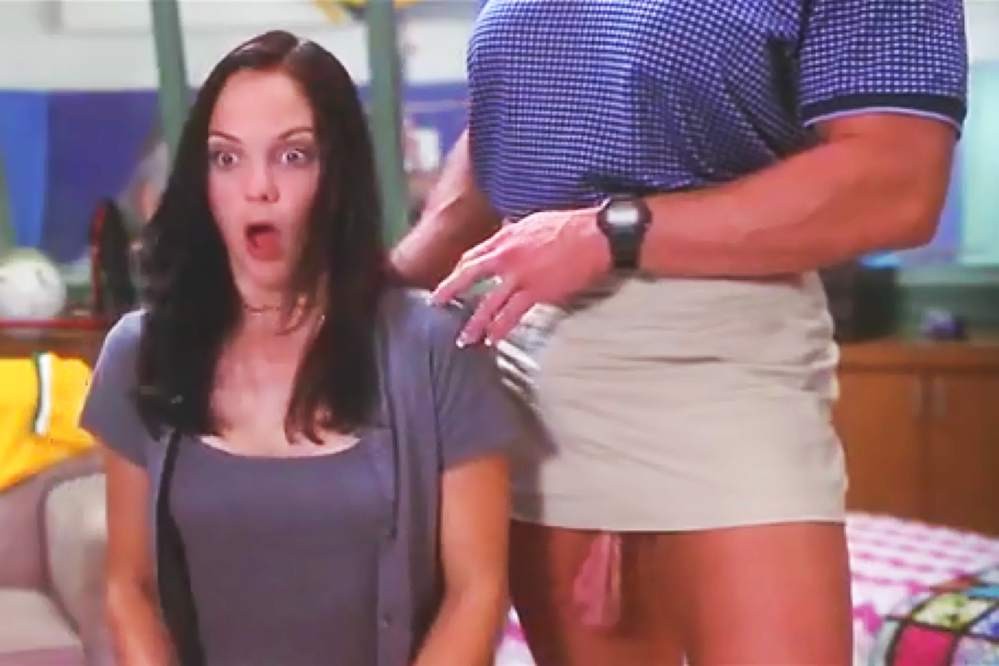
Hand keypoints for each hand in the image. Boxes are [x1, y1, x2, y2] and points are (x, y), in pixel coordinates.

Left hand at [431, 207, 610, 345]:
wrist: (595, 235)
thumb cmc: (569, 225)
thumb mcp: (532, 221)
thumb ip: (514, 231)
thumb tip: (506, 232)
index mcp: (505, 236)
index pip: (473, 256)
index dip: (459, 271)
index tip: (451, 282)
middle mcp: (506, 255)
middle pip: (469, 275)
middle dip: (449, 290)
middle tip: (436, 303)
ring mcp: (519, 275)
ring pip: (488, 303)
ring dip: (474, 323)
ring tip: (465, 338)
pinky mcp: (536, 292)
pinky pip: (512, 315)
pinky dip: (500, 328)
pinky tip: (492, 339)